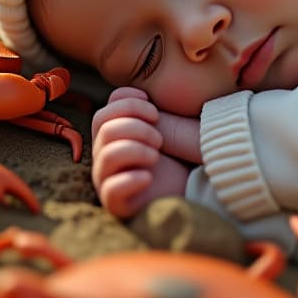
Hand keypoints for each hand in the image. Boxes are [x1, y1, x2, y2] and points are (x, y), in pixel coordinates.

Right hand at [91, 87, 192, 217]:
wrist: (195, 189)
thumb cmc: (181, 156)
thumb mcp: (168, 127)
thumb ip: (151, 110)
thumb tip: (140, 92)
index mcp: (114, 137)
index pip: (102, 113)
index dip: (127, 103)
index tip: (155, 109)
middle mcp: (105, 157)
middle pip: (103, 128)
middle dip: (136, 126)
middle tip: (161, 139)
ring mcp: (109, 182)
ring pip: (107, 155)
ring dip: (136, 149)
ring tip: (156, 156)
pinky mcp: (118, 205)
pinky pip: (111, 190)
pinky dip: (131, 179)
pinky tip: (149, 177)